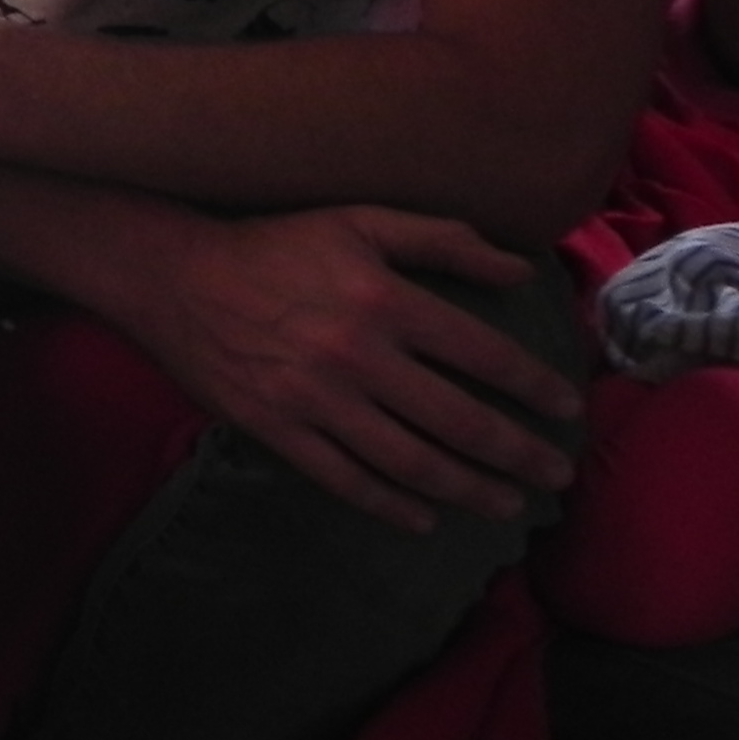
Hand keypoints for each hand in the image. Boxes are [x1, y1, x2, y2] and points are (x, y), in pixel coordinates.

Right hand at [110, 206, 578, 530]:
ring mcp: (316, 400)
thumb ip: (441, 240)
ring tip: (506, 504)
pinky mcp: (277, 429)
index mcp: (386, 301)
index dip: (535, 388)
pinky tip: (424, 518)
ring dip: (469, 490)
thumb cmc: (273, 245)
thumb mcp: (358, 221)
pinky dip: (390, 506)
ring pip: (411, 462)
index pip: (484, 356)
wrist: (172, 277)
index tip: (566, 410)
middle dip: (519, 454)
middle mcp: (359, 357)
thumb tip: (518, 272)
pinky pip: (345, 480)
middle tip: (557, 476)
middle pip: (460, 422)